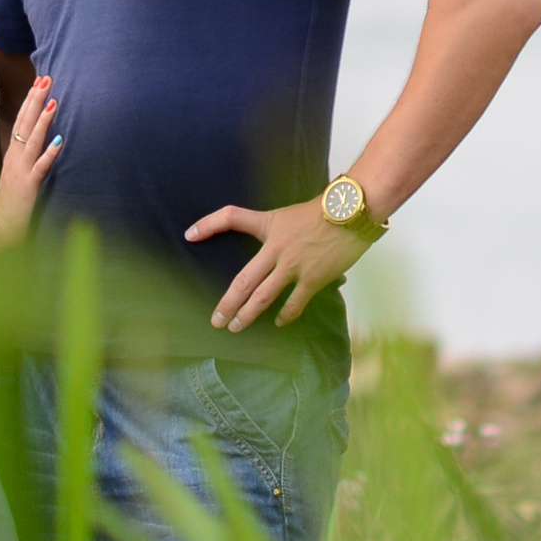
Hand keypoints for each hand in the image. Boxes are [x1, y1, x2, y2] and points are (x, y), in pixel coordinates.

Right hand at [0, 75, 61, 240]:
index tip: (39, 80)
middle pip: (26, 122)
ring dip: (43, 120)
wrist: (0, 223)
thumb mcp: (16, 169)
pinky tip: (59, 141)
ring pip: (33, 140)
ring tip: (53, 101)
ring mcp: (21, 169)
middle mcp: (16, 156)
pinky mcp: (28, 185)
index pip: (22, 119)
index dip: (31, 100)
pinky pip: (40, 167)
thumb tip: (40, 135)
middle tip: (46, 78)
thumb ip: (26, 152)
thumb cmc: (11, 197)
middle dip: (36, 100)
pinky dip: (49, 154)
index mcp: (14, 152)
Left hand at [186, 197, 373, 330]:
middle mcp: (276, 249)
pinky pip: (294, 303)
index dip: (208, 224)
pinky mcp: (313, 278)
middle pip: (243, 280)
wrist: (351, 213)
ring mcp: (294, 266)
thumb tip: (264, 249)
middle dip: (227, 303)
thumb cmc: (321, 212)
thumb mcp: (288, 215)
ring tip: (235, 327)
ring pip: (263, 297)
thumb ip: (272, 230)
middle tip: (216, 320)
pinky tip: (278, 323)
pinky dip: (285, 316)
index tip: (189, 235)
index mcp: (268, 229)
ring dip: (247, 315)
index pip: (231, 218)